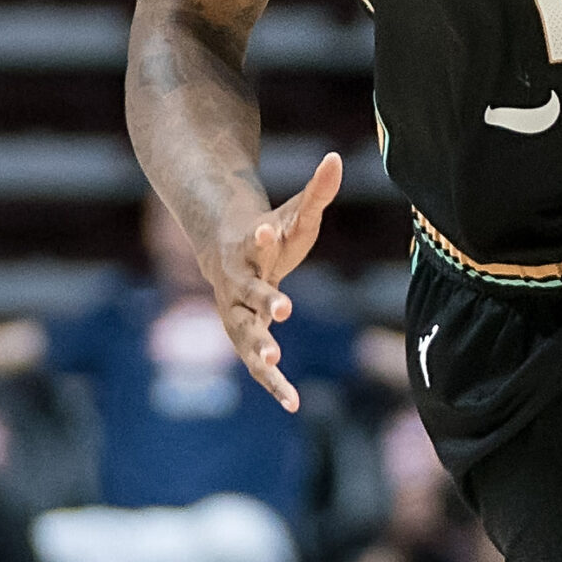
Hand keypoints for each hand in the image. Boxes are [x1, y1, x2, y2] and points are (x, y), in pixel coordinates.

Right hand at [206, 154, 344, 412]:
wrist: (225, 253)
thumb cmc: (269, 233)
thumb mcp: (296, 212)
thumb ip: (317, 190)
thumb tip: (336, 157)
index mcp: (250, 248)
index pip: (256, 240)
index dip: (263, 236)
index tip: (268, 228)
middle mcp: (238, 283)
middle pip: (249, 292)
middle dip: (264, 300)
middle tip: (282, 308)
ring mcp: (235, 313)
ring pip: (245, 333)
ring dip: (259, 347)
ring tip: (275, 361)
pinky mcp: (243, 337)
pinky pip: (256, 363)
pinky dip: (272, 382)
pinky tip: (292, 404)